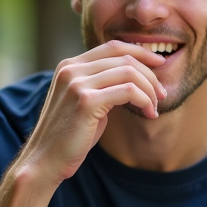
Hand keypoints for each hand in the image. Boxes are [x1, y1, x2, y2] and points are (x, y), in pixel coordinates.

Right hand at [19, 41, 167, 184]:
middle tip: (161, 94)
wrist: (45, 160)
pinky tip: (149, 113)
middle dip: (150, 75)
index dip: (140, 52)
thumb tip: (134, 79)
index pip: (113, 47)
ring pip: (129, 73)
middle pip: (124, 58)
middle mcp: (71, 69)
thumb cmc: (70, 136)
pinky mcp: (86, 101)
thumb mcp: (85, 102)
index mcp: (70, 65)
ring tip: (154, 107)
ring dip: (149, 90)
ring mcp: (77, 83)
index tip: (159, 65)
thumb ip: (103, 86)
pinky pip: (129, 91)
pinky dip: (145, 101)